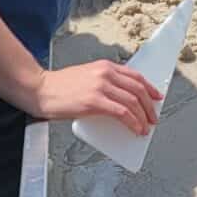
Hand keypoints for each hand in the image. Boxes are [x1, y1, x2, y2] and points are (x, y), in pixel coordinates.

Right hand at [30, 60, 162, 132]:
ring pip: (133, 102)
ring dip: (144, 117)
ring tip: (146, 127)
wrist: (40, 90)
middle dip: (150, 105)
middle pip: (138, 89)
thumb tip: (122, 100)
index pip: (135, 76)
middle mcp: (105, 74)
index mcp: (104, 66)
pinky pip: (122, 113)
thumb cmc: (59, 86)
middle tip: (153, 117)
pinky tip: (136, 129)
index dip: (149, 88)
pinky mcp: (95, 101)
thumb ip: (104, 83)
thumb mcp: (86, 76)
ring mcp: (101, 87)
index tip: (156, 97)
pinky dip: (133, 122)